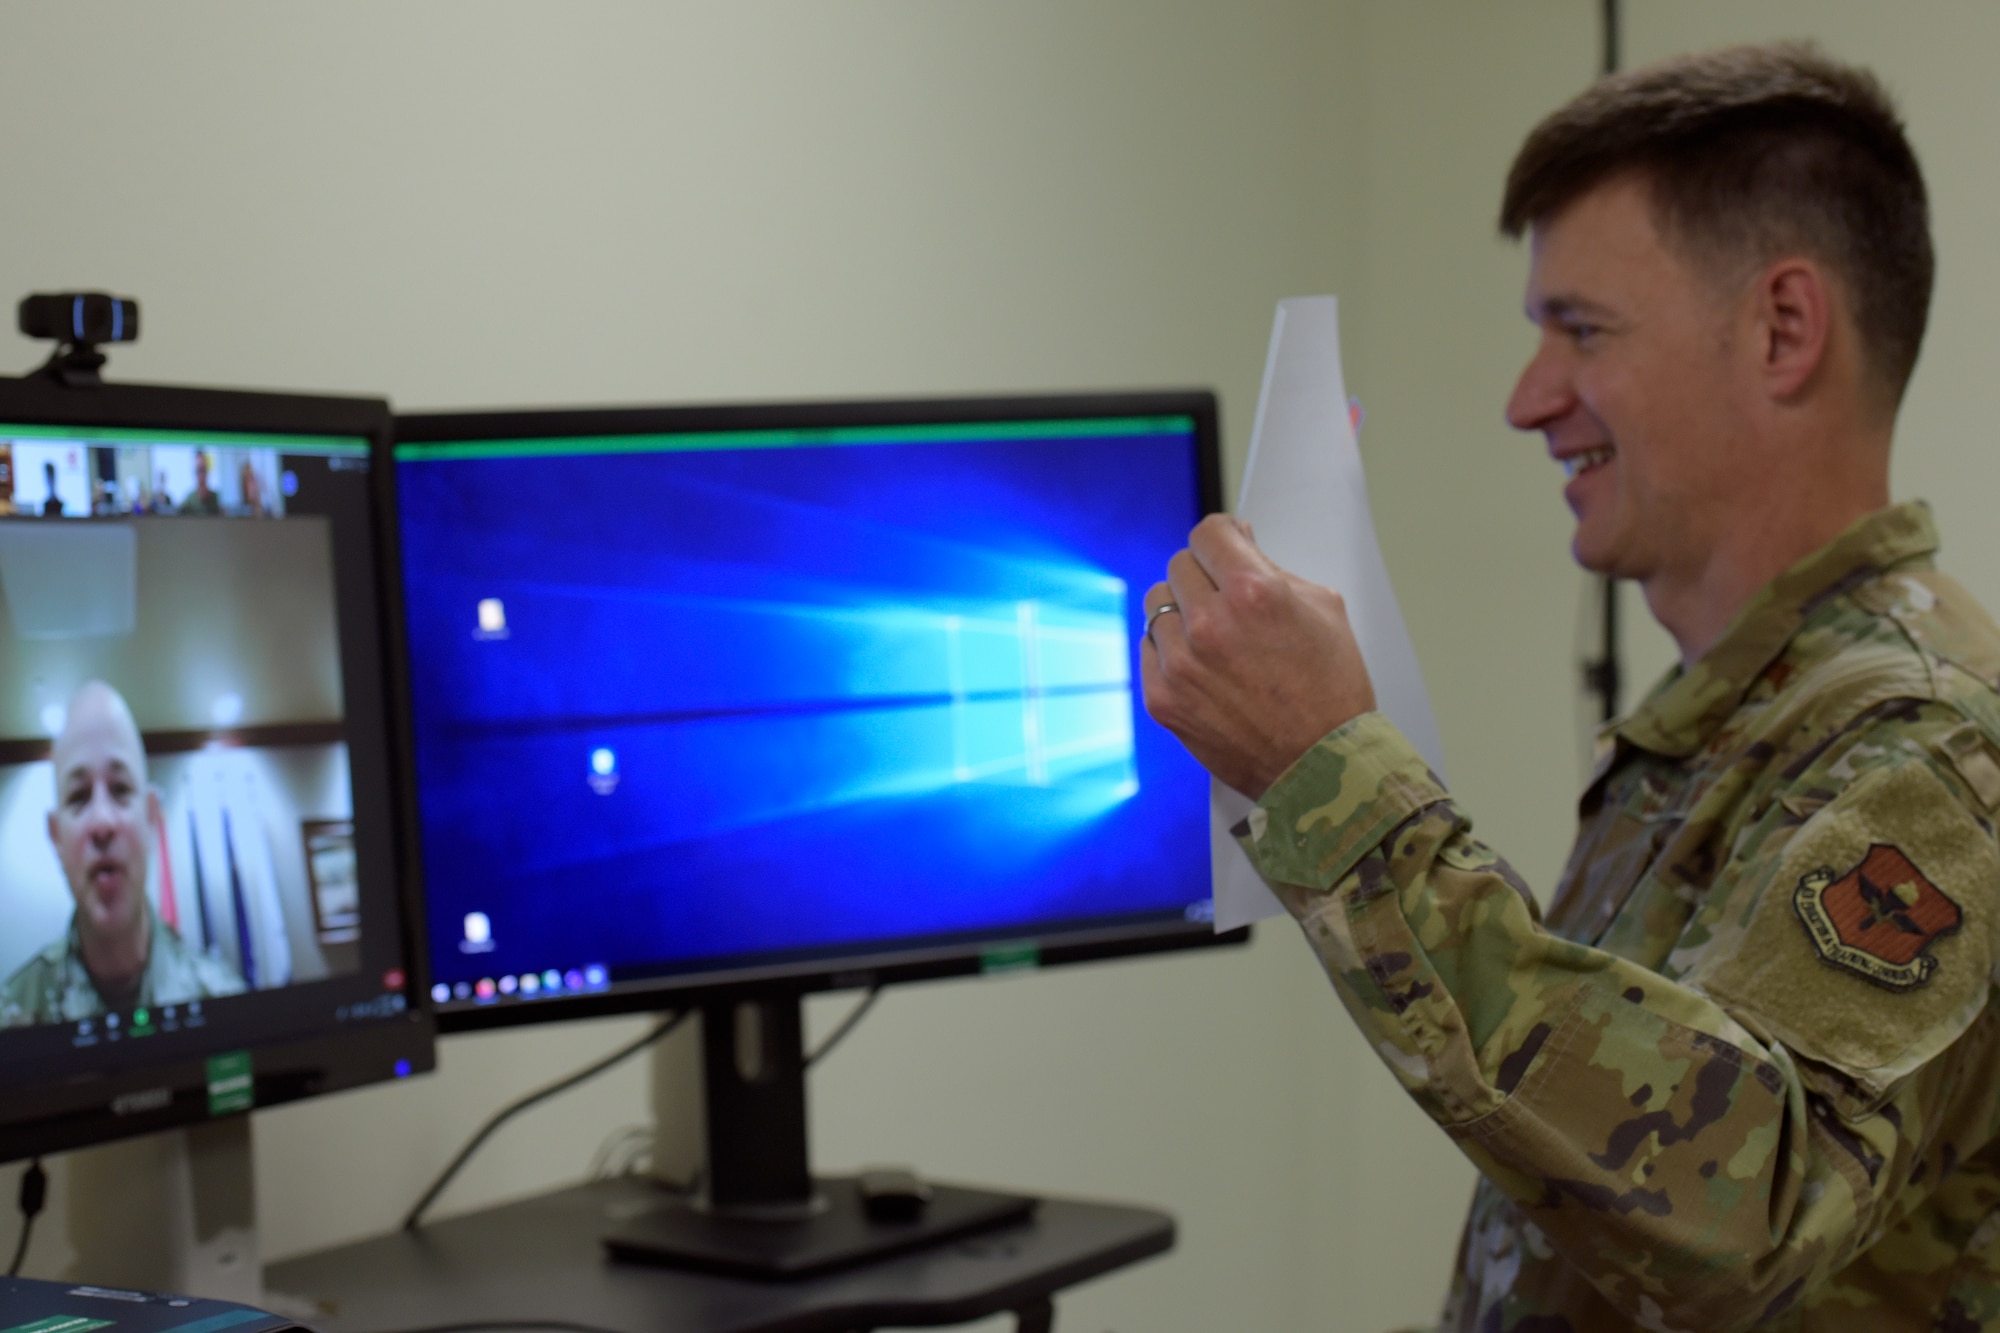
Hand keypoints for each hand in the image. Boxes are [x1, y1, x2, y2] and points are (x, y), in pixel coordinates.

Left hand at [1140, 514, 1375, 798]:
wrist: (1320, 768)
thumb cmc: (1331, 693)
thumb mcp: (1323, 608)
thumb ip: (1273, 567)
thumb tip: (1238, 543)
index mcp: (1253, 592)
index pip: (1208, 533)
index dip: (1222, 537)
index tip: (1226, 546)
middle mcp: (1210, 624)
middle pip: (1180, 566)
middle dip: (1205, 575)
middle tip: (1228, 599)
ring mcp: (1180, 664)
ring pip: (1158, 605)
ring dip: (1183, 611)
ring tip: (1216, 637)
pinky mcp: (1163, 698)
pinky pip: (1149, 648)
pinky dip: (1170, 650)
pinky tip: (1202, 665)